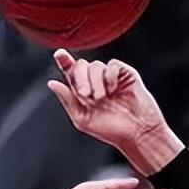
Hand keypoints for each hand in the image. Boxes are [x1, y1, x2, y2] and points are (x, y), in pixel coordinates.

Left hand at [47, 50, 184, 174]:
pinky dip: (109, 76)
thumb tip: (52, 83)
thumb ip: (67, 99)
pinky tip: (113, 90)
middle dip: (79, 78)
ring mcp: (111, 78)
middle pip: (81, 65)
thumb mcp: (82, 118)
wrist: (137, 133)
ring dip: (95, 81)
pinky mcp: (126, 75)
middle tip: (85, 94)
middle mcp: (96, 82)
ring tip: (101, 98)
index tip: (59, 54)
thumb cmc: (111, 130)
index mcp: (84, 92)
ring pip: (95, 65)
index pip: (71, 72)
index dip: (64, 61)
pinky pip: (113, 65)